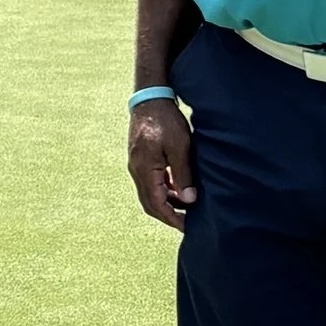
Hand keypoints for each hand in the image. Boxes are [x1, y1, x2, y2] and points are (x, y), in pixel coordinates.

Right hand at [127, 98, 196, 230]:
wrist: (150, 98)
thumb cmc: (165, 120)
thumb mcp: (179, 146)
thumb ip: (183, 174)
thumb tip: (188, 200)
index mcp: (144, 169)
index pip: (156, 204)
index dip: (172, 218)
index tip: (188, 227)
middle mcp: (136, 170)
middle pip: (149, 203)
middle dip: (167, 215)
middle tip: (187, 223)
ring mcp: (136, 165)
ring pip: (149, 194)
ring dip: (166, 203)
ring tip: (186, 207)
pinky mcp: (140, 159)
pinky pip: (150, 182)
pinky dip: (163, 191)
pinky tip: (178, 189)